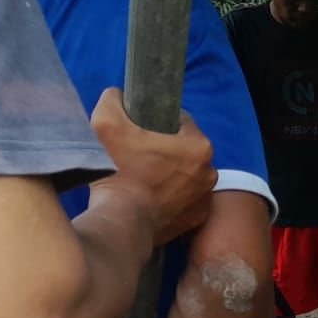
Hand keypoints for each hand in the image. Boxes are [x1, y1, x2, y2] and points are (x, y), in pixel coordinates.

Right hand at [89, 88, 215, 247]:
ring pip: (187, 175)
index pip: (181, 121)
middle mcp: (211, 172)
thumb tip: (117, 96)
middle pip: (186, 150)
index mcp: (200, 146)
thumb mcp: (107, 123)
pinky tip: (152, 196)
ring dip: (171, 172)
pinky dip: (173, 196)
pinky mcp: (197, 219)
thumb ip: (113, 101)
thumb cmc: (118, 170)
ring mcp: (206, 198)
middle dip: (166, 149)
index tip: (141, 129)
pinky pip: (185, 199)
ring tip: (144, 176)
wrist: (122, 221)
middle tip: (139, 154)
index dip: (159, 121)